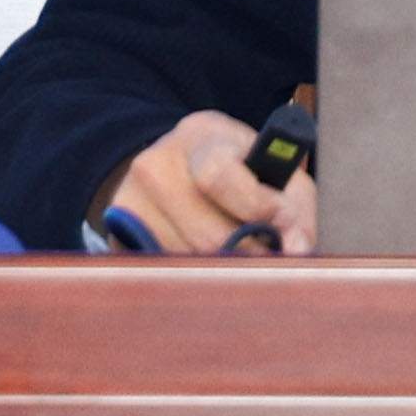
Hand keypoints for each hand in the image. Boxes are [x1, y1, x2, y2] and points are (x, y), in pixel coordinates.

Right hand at [98, 108, 320, 255]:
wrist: (174, 162)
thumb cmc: (238, 167)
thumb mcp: (273, 167)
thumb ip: (296, 207)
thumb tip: (297, 252)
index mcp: (200, 137)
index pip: (218, 176)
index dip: (257, 207)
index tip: (282, 223)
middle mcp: (155, 165)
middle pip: (207, 236)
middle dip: (249, 254)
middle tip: (268, 256)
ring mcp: (129, 201)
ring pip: (188, 263)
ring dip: (223, 271)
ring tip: (237, 253)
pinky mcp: (118, 235)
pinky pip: (164, 274)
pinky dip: (193, 278)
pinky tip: (206, 262)